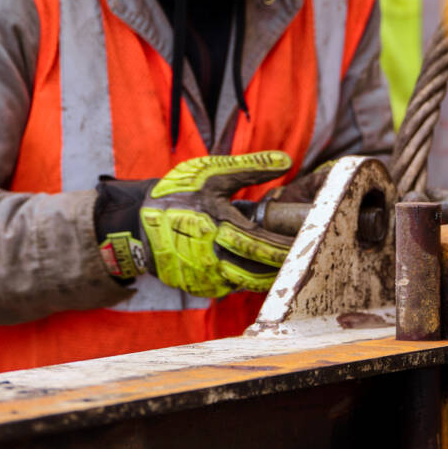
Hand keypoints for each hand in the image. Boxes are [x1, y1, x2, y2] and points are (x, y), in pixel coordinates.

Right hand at [137, 151, 295, 297]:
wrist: (138, 222)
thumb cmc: (179, 194)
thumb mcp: (212, 173)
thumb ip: (251, 168)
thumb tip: (287, 160)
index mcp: (216, 226)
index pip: (262, 242)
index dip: (286, 246)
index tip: (309, 241)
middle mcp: (210, 256)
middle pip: (258, 268)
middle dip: (283, 265)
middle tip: (306, 258)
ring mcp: (203, 276)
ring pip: (246, 283)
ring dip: (267, 276)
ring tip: (286, 265)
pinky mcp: (198, 287)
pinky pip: (230, 288)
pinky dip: (245, 280)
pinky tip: (258, 270)